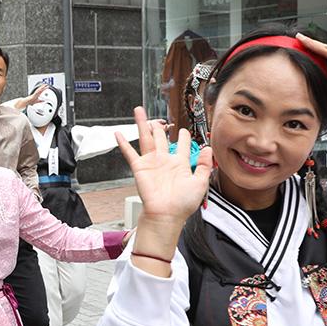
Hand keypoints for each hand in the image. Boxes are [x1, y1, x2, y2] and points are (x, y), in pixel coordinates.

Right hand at [12, 82, 49, 111]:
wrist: (27, 102)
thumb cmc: (31, 101)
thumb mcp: (37, 101)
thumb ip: (40, 101)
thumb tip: (44, 101)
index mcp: (37, 94)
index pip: (41, 90)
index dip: (44, 88)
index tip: (47, 86)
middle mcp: (36, 93)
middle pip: (41, 89)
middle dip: (43, 87)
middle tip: (47, 85)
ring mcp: (35, 93)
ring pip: (39, 90)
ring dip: (42, 88)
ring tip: (44, 85)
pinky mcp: (34, 95)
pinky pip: (37, 92)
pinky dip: (39, 90)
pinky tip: (40, 89)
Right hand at [116, 107, 212, 229]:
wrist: (167, 215)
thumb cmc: (183, 203)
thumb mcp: (200, 182)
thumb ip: (203, 165)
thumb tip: (208, 149)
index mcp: (179, 163)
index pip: (181, 144)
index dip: (184, 136)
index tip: (184, 130)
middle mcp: (164, 160)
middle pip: (161, 137)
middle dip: (160, 126)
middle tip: (159, 119)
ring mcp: (151, 163)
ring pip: (146, 138)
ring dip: (142, 124)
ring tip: (139, 111)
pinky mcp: (140, 168)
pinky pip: (130, 153)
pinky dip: (123, 143)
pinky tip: (118, 133)